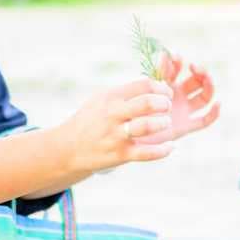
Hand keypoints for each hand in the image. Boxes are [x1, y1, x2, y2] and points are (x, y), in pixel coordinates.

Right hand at [59, 79, 174, 174]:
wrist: (69, 148)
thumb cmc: (92, 119)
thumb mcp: (102, 99)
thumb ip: (126, 92)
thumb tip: (155, 84)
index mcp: (112, 97)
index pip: (143, 85)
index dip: (160, 88)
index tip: (166, 93)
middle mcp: (114, 114)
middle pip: (147, 102)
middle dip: (164, 103)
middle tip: (167, 107)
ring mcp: (117, 135)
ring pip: (147, 126)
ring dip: (163, 124)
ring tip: (166, 123)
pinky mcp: (120, 155)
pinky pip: (147, 153)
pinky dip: (162, 150)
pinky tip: (170, 147)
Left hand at [135, 53, 220, 143]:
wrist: (128, 138)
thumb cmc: (132, 114)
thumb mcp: (145, 90)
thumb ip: (157, 74)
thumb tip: (164, 53)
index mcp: (164, 85)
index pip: (177, 70)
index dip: (179, 62)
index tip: (177, 56)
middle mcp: (177, 96)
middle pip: (196, 81)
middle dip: (200, 71)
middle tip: (195, 67)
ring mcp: (184, 111)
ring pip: (204, 96)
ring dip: (209, 85)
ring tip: (206, 78)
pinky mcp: (186, 126)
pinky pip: (205, 120)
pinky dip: (214, 113)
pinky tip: (218, 104)